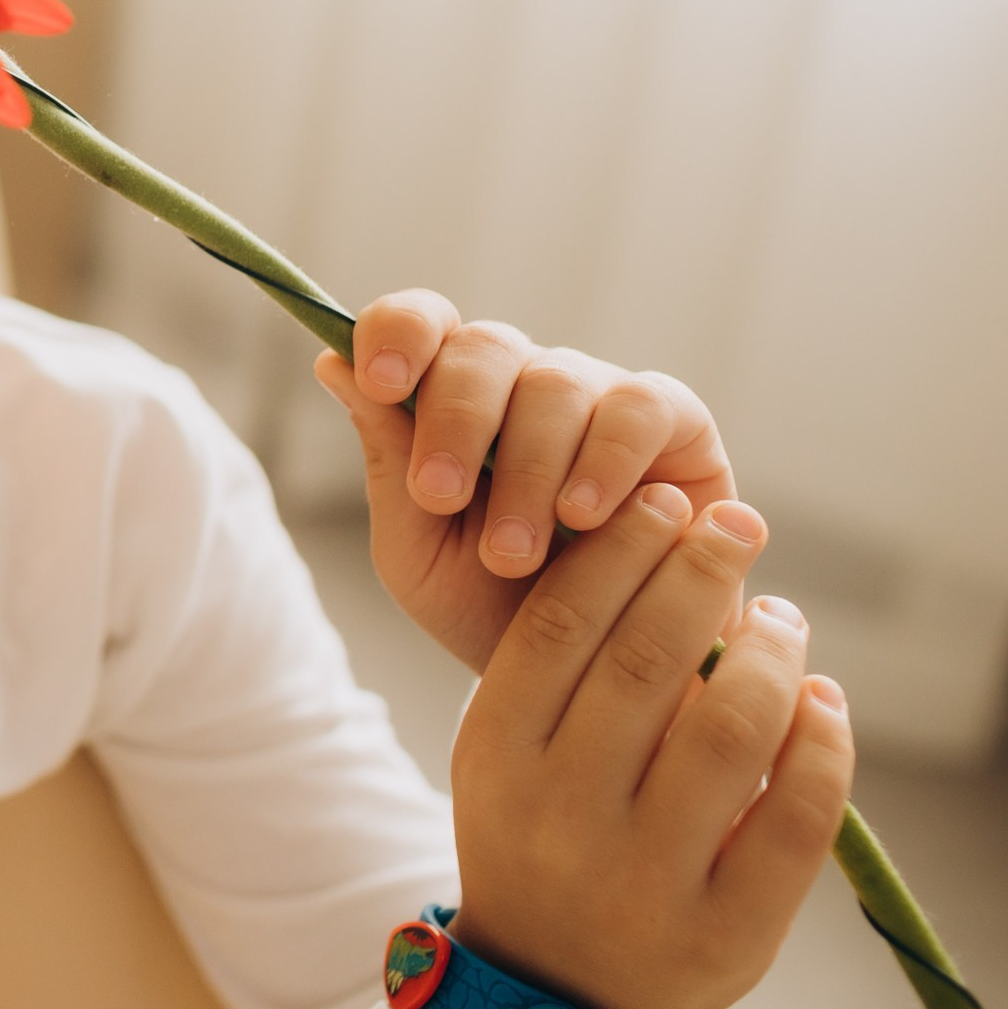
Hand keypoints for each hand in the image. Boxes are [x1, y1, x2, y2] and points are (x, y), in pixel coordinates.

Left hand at [313, 291, 735, 673]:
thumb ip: (386, 459)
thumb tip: (330, 363)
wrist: (582, 685)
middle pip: (485, 347)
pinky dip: (606, 458)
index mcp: (452, 396)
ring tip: (511, 552)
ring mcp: (601, 396)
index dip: (396, 334)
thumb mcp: (417, 548)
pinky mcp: (677, 426)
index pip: (422, 323)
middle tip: (438, 498)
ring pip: (556, 382)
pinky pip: (641, 408)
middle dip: (453, 420)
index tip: (378, 380)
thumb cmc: (488, 609)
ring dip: (525, 467)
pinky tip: (582, 517)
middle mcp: (525, 381)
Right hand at [442, 484, 853, 1008]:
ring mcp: (644, 877)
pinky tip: (822, 700)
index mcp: (497, 756)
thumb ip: (556, 663)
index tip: (666, 502)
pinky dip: (823, 744)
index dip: (621, 550)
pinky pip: (796, 817)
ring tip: (782, 616)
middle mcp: (563, 814)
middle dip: (702, 572)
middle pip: (644, 661)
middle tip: (739, 522)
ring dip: (772, 653)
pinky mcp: (728, 932)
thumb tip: (659, 542)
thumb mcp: (507, 749)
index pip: (561, 623)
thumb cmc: (536, 832)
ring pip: (730, 731)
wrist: (552, 986)